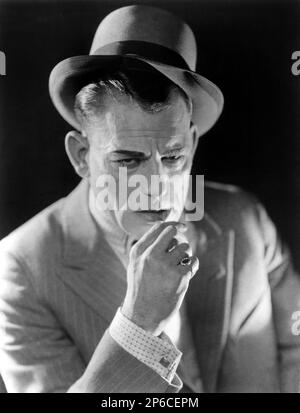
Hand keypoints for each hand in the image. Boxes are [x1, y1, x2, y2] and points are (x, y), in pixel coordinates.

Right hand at [121, 221, 198, 335]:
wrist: (142, 316)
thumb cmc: (140, 289)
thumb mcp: (135, 265)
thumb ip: (147, 248)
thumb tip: (168, 231)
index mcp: (139, 251)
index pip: (159, 227)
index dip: (174, 225)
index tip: (182, 226)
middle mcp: (151, 255)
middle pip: (173, 234)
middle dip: (180, 240)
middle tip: (180, 252)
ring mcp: (165, 265)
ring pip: (185, 248)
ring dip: (185, 256)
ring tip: (177, 269)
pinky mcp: (179, 276)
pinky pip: (193, 261)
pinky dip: (192, 266)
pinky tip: (185, 275)